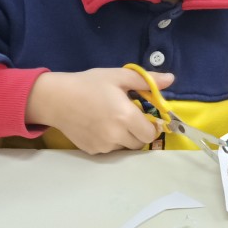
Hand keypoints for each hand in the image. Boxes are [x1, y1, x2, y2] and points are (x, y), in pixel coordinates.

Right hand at [25, 68, 174, 153]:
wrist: (55, 98)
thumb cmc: (89, 84)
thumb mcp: (119, 76)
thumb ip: (147, 81)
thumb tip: (171, 79)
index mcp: (126, 117)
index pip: (151, 134)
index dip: (151, 126)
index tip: (145, 117)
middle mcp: (116, 135)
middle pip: (140, 142)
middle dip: (139, 131)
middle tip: (128, 116)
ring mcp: (103, 146)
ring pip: (125, 147)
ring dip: (125, 137)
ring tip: (112, 120)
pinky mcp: (92, 150)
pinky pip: (110, 150)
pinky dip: (110, 141)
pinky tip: (99, 126)